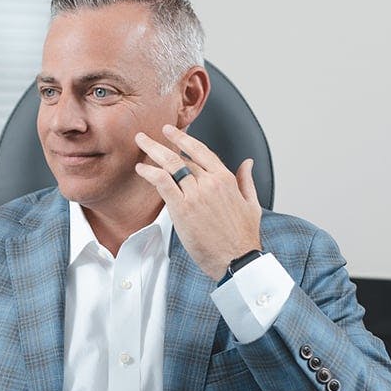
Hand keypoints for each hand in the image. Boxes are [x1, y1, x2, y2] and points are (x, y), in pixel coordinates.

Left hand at [135, 124, 261, 280]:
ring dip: (152, 152)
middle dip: (161, 144)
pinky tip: (141, 169)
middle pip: (182, 157)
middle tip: (145, 136)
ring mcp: (196, 194)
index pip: (201, 151)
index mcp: (226, 179)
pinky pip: (163, 183)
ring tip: (140, 144)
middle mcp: (210, 182)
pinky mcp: (183, 209)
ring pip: (171, 165)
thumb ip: (246, 180)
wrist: (237, 259)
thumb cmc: (244, 237)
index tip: (170, 132)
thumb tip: (247, 163)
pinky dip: (150, 173)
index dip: (183, 139)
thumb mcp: (251, 203)